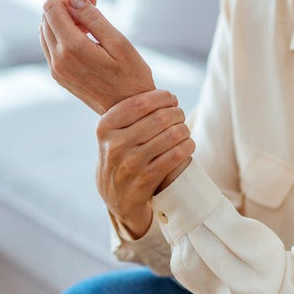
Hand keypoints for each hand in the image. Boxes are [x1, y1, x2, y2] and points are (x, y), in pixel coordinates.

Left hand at [40, 0, 154, 114]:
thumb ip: (93, 18)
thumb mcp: (118, 42)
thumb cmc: (131, 76)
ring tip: (89, 17)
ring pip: (46, 30)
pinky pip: (50, 46)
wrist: (129, 111)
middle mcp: (58, 60)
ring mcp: (56, 70)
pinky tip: (83, 34)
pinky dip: (62, 33)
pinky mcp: (59, 76)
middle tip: (91, 0)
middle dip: (65, 3)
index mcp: (73, 49)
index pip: (52, 8)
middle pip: (47, 17)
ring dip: (63, 17)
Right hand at [96, 90, 194, 238]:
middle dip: (176, 113)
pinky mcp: (144, 181)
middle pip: (159, 118)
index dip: (162, 97)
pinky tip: (188, 145)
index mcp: (105, 127)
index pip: (141, 102)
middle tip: (180, 116)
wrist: (116, 197)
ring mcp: (129, 164)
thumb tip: (166, 96)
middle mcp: (114, 145)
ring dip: (184, 130)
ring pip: (171, 136)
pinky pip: (175, 157)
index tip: (171, 99)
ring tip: (184, 131)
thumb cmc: (121, 156)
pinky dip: (187, 147)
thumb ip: (130, 113)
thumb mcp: (114, 134)